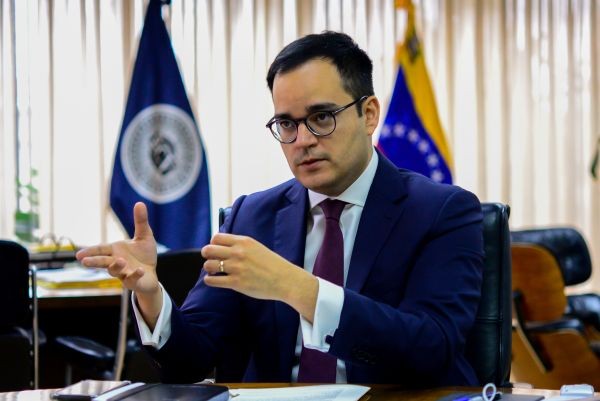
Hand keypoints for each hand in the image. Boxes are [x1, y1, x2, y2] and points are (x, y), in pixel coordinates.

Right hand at [76, 202, 158, 294]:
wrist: (151, 275)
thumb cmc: (144, 255)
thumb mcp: (144, 236)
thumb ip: (140, 222)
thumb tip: (139, 203)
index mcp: (116, 251)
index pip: (100, 250)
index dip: (90, 251)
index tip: (78, 254)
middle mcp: (117, 262)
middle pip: (103, 262)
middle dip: (94, 262)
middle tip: (84, 261)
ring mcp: (124, 273)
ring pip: (115, 271)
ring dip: (116, 266)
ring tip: (121, 261)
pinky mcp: (134, 281)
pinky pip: (133, 279)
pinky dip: (136, 275)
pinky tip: (140, 270)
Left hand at [202, 233, 318, 321]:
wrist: (285, 279)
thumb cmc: (272, 264)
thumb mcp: (256, 247)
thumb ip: (241, 246)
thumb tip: (223, 248)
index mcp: (244, 241)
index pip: (216, 237)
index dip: (213, 244)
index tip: (216, 250)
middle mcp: (238, 252)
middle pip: (209, 249)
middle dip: (207, 255)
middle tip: (212, 260)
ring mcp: (236, 268)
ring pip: (209, 265)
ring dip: (209, 268)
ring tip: (214, 271)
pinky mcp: (236, 282)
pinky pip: (212, 280)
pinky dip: (210, 280)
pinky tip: (214, 280)